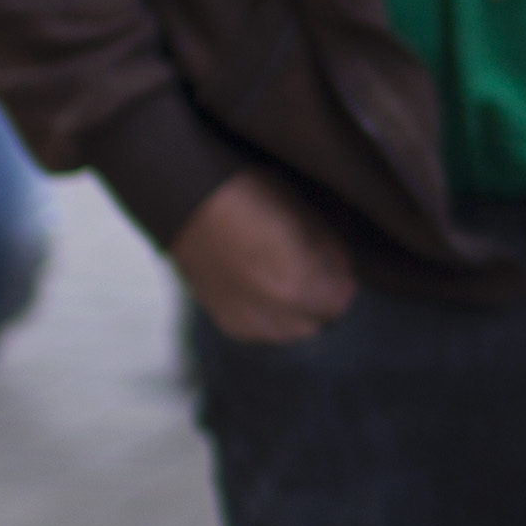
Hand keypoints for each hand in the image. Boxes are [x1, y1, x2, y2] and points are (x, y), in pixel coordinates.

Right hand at [170, 170, 356, 343]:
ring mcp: (248, 322)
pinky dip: (272, 316)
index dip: (341, 279)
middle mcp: (275, 312)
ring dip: (298, 311)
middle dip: (322, 298)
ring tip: (288, 278)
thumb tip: (342, 271)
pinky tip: (263, 288)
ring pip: (292, 332)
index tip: (336, 264)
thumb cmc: (246, 193)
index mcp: (299, 284)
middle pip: (318, 321)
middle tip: (315, 271)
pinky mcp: (228, 322)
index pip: (339, 299)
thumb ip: (327, 249)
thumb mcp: (300, 211)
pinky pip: (264, 331)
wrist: (183, 198)